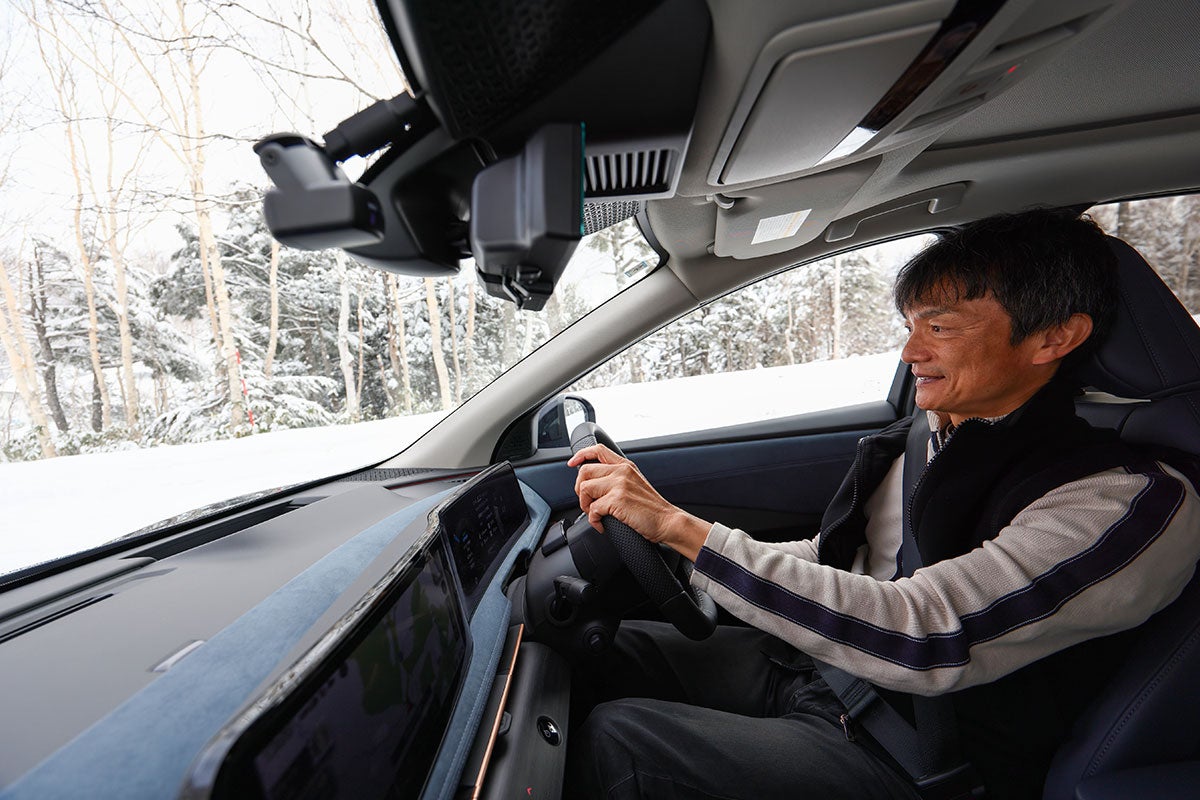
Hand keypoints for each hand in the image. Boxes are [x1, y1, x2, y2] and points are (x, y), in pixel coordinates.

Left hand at [567, 443, 710, 559]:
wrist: (668, 521)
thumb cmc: (652, 508)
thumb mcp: (635, 484)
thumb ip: (618, 478)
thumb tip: (595, 484)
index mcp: (625, 466)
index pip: (597, 450)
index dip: (580, 455)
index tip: (572, 464)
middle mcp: (622, 471)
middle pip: (584, 471)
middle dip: (580, 490)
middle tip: (588, 503)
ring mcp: (620, 484)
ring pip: (585, 489)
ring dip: (585, 506)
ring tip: (595, 515)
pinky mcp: (618, 500)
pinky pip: (592, 509)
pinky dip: (593, 521)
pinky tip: (602, 525)